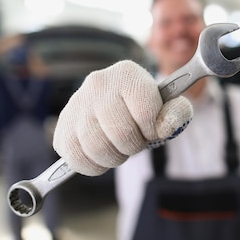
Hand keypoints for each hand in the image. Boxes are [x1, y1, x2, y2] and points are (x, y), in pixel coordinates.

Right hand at [53, 60, 192, 175]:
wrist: (116, 106)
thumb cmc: (144, 109)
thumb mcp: (168, 107)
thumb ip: (178, 112)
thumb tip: (166, 126)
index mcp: (127, 74)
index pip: (146, 114)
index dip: (152, 129)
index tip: (150, 127)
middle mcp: (97, 83)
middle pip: (120, 134)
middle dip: (133, 146)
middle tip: (133, 140)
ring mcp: (75, 105)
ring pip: (97, 148)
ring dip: (113, 157)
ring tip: (117, 146)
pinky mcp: (62, 127)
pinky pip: (75, 159)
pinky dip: (93, 166)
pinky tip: (100, 155)